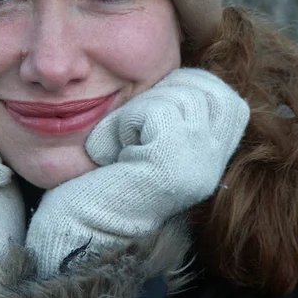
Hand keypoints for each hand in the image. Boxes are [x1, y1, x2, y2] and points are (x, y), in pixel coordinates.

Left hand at [26, 68, 249, 276]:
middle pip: (201, 85)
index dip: (176, 88)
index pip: (218, 92)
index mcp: (214, 153)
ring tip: (119, 145)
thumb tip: (173, 69)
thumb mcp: (147, 135)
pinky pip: (154, 112)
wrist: (80, 227)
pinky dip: (123, 123)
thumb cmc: (106, 175)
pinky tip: (109, 153)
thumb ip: (171, 108)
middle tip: (132, 129)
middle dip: (160, 93)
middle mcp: (214, 160)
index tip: (144, 120)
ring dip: (136, 110)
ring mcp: (198, 164)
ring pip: (176, 93)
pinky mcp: (172, 166)